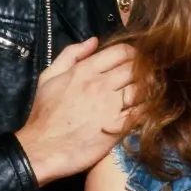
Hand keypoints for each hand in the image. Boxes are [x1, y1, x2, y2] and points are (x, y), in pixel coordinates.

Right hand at [16, 37, 135, 185]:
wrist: (41, 150)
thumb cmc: (44, 114)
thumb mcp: (49, 77)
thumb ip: (70, 55)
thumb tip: (94, 41)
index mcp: (85, 70)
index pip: (121, 52)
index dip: (132, 54)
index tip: (135, 60)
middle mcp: (100, 85)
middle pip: (135, 68)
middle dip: (144, 69)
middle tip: (147, 76)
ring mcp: (110, 106)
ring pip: (143, 88)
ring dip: (149, 88)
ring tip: (149, 92)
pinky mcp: (117, 127)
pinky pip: (142, 112)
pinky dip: (147, 108)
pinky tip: (147, 110)